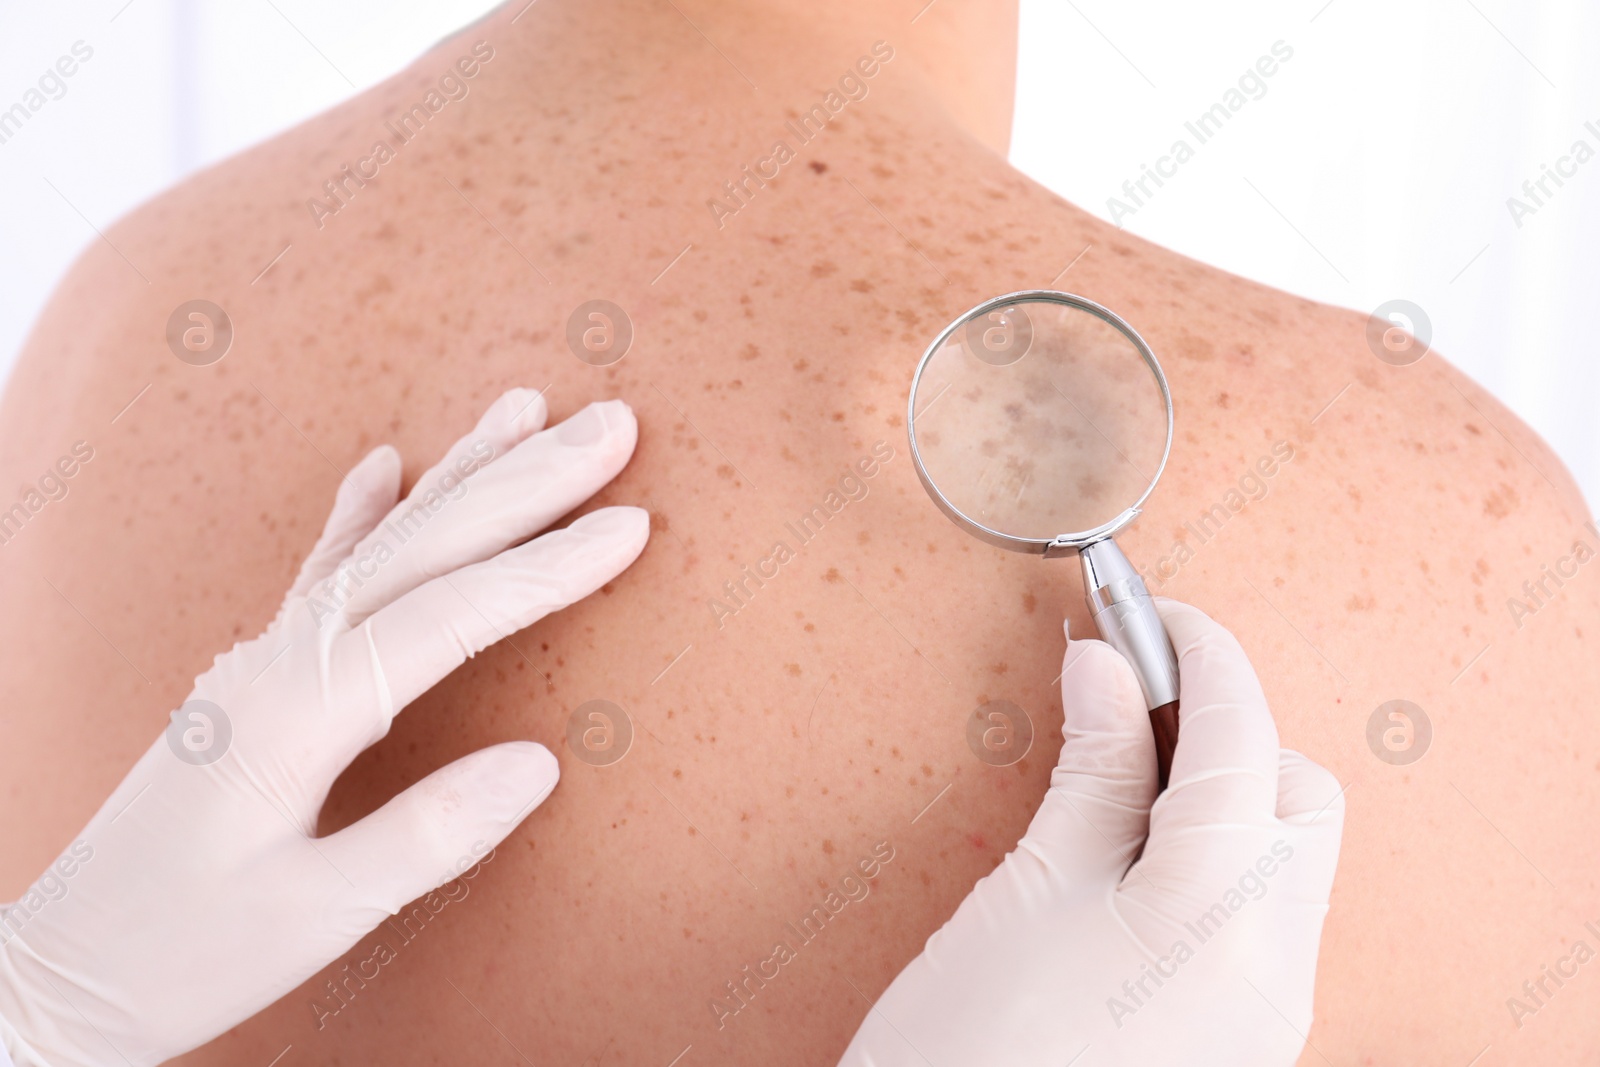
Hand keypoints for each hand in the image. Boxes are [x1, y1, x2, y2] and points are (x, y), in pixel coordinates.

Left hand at [0, 389, 647, 1066]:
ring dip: (460, 474)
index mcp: (301, 710)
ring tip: (525, 408)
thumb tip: (541, 761)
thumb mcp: (314, 916)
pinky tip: (384, 463)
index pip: (450, 614)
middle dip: (524, 482)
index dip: (546, 568)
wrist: (61, 969)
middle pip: (421, 546)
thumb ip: (428, 835)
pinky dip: (361, 512)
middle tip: (612, 425)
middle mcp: (279, 660)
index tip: (631, 524)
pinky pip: (322, 570)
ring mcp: (262, 659)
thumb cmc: (182, 951)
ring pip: (380, 541)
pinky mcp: (255, 677)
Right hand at [840, 598, 1344, 1065]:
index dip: (1201, 653)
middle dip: (1230, 731)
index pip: (1241, 736)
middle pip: (1297, 796)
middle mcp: (1276, 967)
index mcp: (1223, 913)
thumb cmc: (968, 1051)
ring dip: (1222, 798)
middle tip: (1128, 705)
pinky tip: (1132, 857)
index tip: (1153, 612)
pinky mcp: (1243, 1043)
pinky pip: (1262, 919)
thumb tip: (1107, 669)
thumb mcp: (1029, 890)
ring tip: (1117, 782)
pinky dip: (1214, 864)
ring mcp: (1268, 1013)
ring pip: (1288, 859)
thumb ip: (1092, 771)